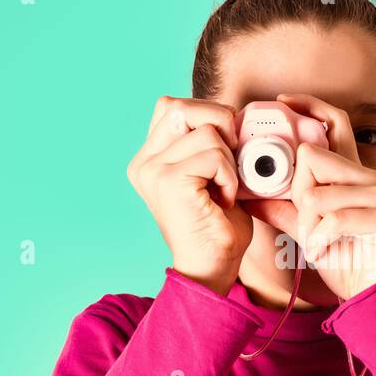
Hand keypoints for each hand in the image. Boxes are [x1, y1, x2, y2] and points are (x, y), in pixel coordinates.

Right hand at [126, 96, 251, 295]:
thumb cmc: (218, 226)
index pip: (173, 106)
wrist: (212, 269)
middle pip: (182, 106)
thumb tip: (231, 114)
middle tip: (231, 162)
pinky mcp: (168, 181)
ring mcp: (152, 170)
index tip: (225, 150)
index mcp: (149, 159)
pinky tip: (224, 200)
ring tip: (224, 188)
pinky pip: (215, 155)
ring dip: (229, 158)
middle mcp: (144, 163)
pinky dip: (231, 176)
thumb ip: (207, 142)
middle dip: (219, 124)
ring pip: (206, 130)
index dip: (207, 116)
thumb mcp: (210, 174)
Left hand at [243, 93, 375, 300]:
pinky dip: (320, 241)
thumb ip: (283, 208)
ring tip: (321, 243)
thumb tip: (250, 194)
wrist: (373, 295)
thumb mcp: (308, 230)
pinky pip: (332, 218)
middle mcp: (367, 177)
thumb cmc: (345, 260)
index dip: (308, 109)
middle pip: (313, 156)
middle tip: (309, 222)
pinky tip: (325, 253)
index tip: (283, 101)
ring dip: (309, 226)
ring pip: (316, 193)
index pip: (333, 122)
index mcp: (351, 174)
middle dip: (299, 194)